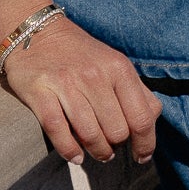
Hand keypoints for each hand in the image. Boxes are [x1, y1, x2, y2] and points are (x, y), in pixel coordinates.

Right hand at [1, 15, 162, 166]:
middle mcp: (94, 75)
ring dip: (96, 151)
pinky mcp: (39, 92)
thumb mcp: (115, 63)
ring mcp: (66, 83)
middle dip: (116, 146)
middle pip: (117, 131)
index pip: (142, 117)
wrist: (37, 32)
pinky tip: (76, 156)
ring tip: (97, 152)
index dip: (145, 144)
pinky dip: (70, 150)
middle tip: (110, 147)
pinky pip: (59, 132)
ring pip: (90, 135)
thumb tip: (151, 121)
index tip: (142, 157)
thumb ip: (136, 90)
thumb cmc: (81, 54)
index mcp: (119, 68)